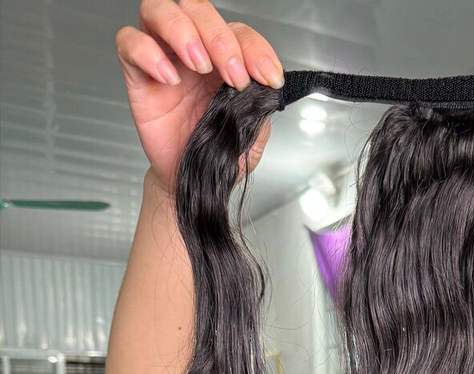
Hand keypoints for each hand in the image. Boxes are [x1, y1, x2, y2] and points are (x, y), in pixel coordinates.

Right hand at [116, 0, 282, 193]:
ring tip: (199, 65)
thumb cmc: (217, 152)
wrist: (192, 181)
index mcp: (224, 59)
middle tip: (233, 77)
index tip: (268, 78)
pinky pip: (129, 42)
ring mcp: (162, 58)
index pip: (239, 31)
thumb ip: (259, 107)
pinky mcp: (137, 75)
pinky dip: (148, 52)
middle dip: (219, 37)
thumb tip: (265, 87)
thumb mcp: (251, 133)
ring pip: (159, 9)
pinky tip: (169, 78)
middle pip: (197, 8)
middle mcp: (192, 50)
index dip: (255, 49)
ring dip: (184, 32)